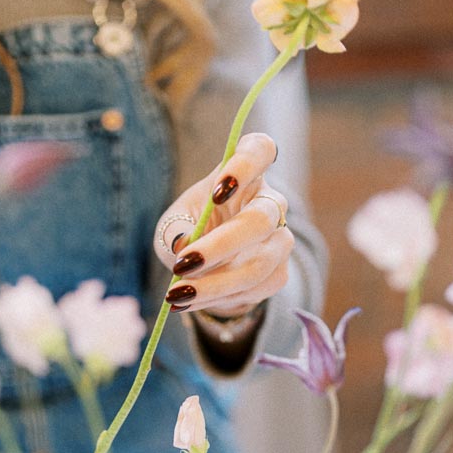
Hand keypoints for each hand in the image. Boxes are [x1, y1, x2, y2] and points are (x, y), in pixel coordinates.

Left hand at [154, 132, 292, 318]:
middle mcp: (271, 203)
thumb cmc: (190, 229)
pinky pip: (256, 289)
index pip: (260, 151)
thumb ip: (173, 230)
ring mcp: (281, 239)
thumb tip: (181, 243)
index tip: (218, 189)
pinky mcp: (279, 273)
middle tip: (181, 265)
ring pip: (260, 263)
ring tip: (176, 294)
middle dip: (220, 246)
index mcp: (246, 174)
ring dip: (215, 284)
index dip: (245, 166)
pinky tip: (189, 301)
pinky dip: (218, 298)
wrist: (207, 266)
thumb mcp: (172, 224)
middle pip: (261, 219)